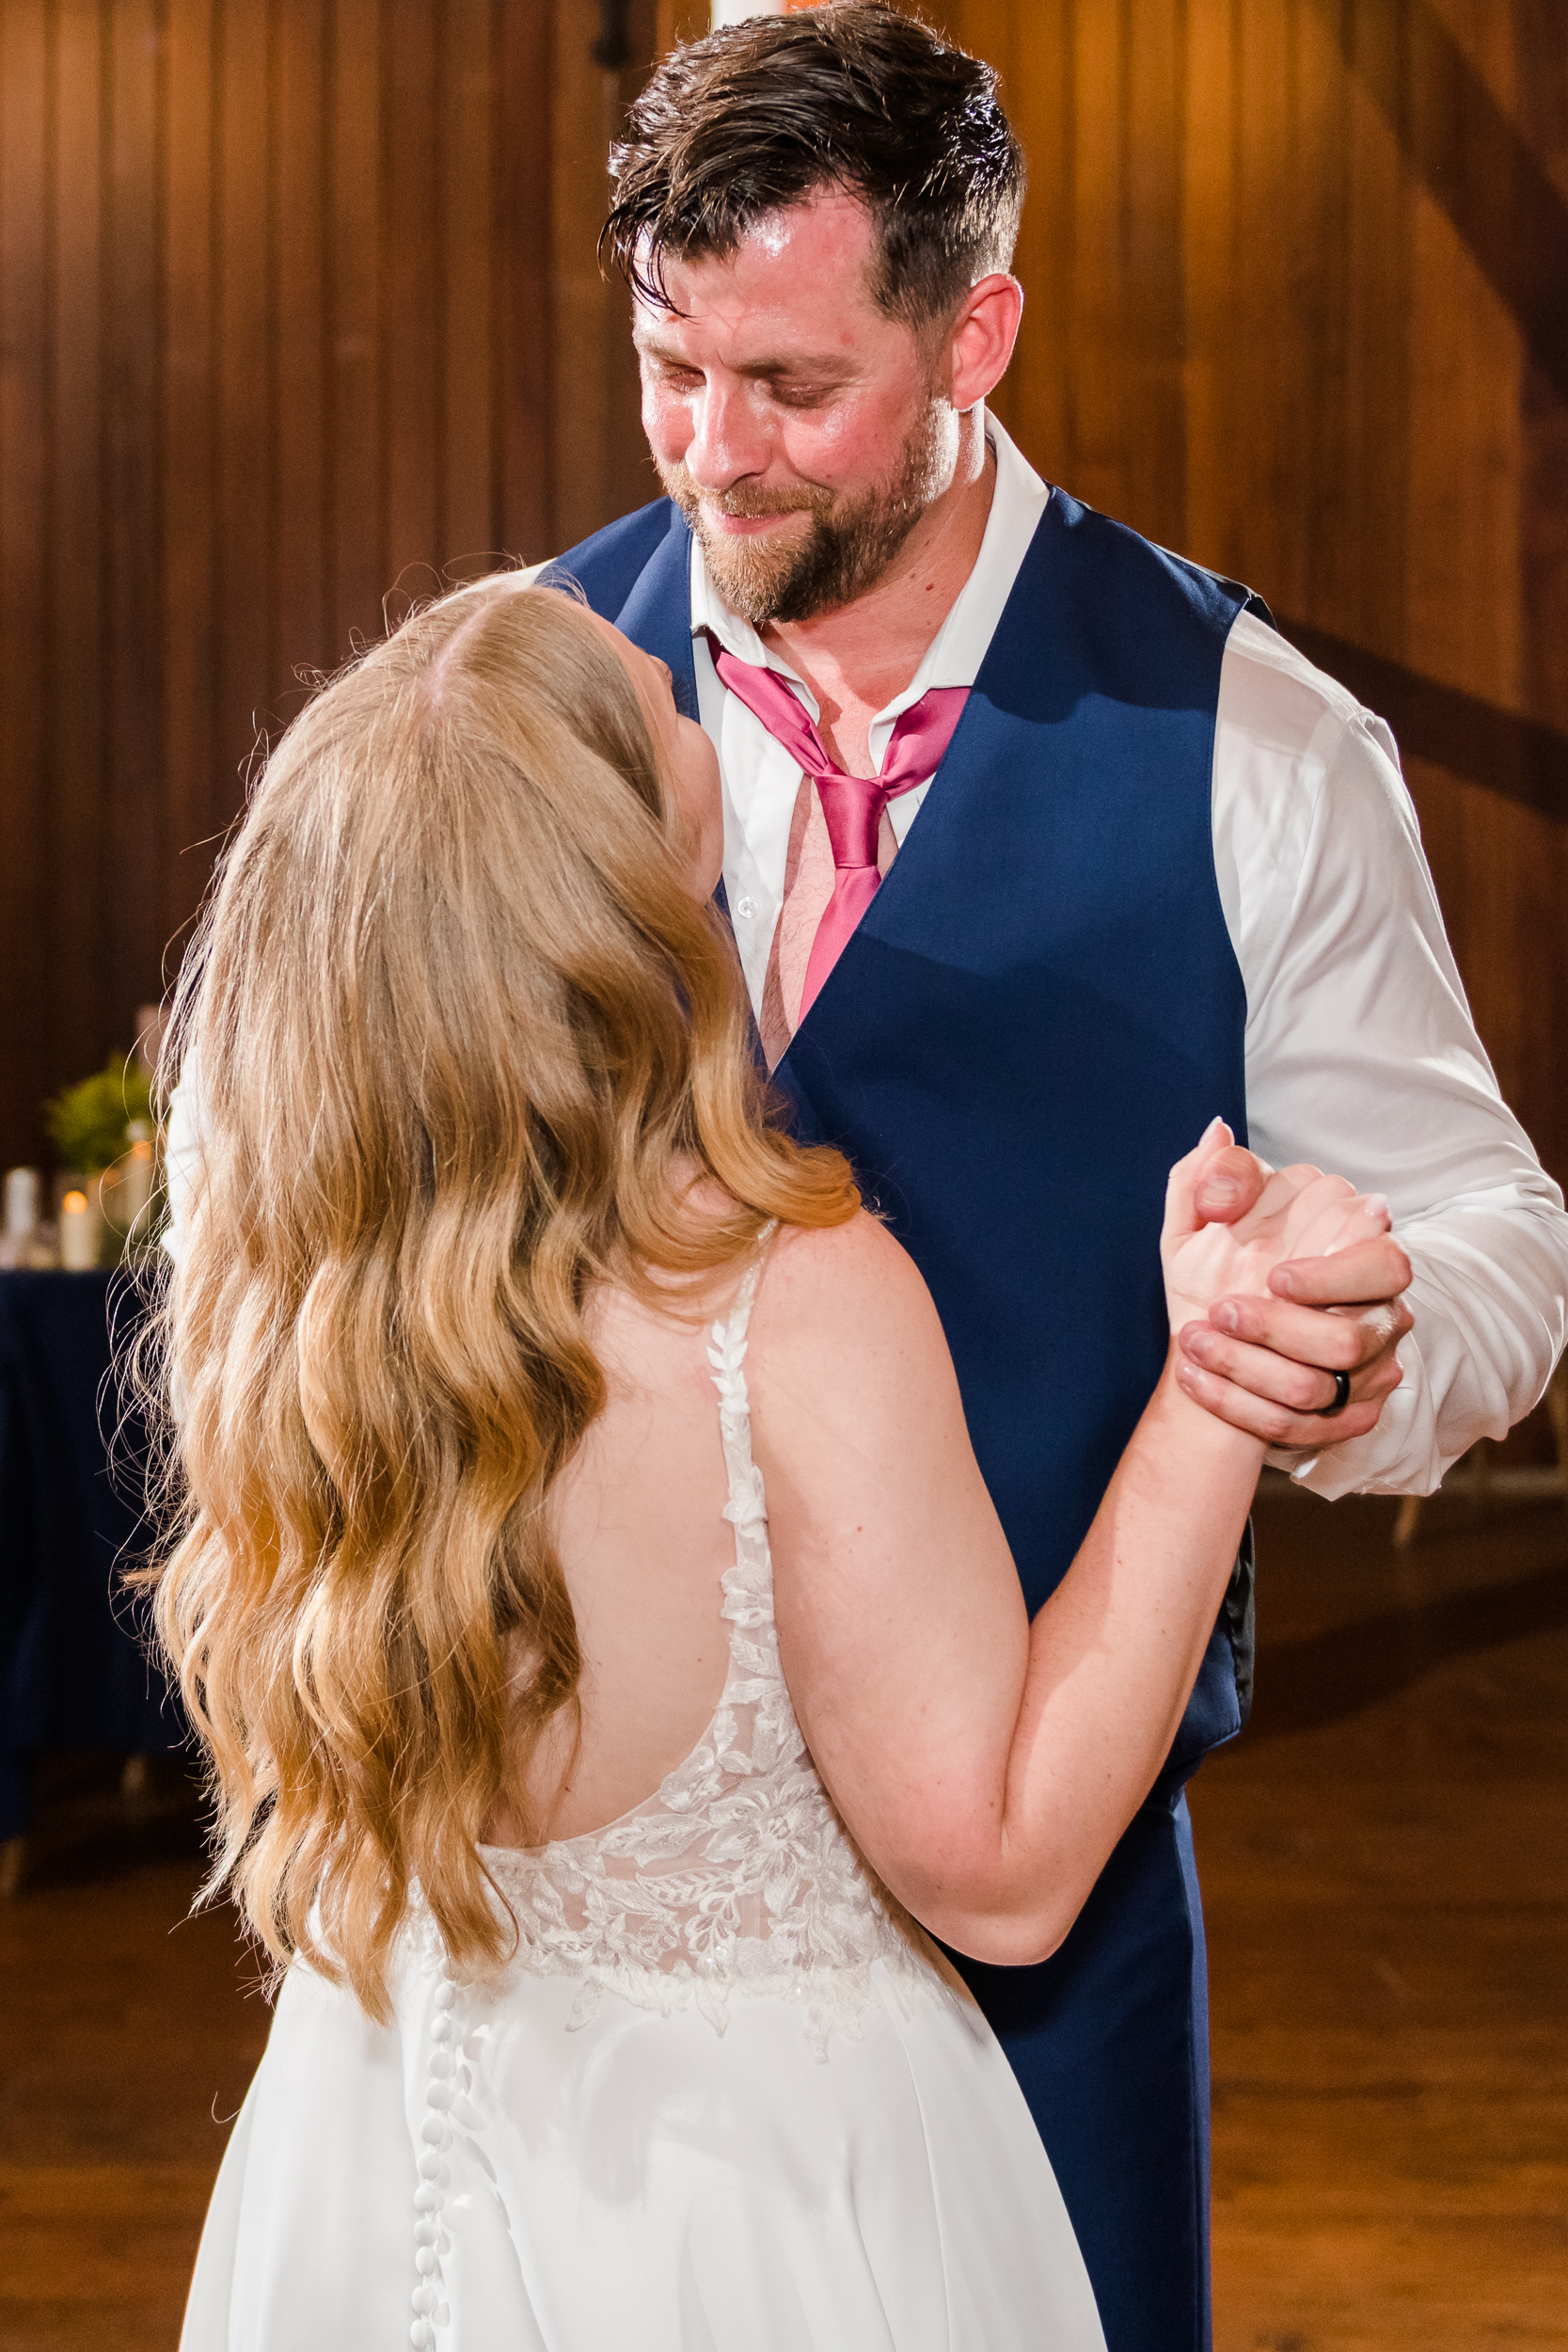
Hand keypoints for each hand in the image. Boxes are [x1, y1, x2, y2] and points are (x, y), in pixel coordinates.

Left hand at [1161, 1122, 1409, 1446]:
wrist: (1205, 1346)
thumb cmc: (1213, 1270)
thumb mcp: (1196, 1222)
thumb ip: (1214, 1177)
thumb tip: (1219, 1132)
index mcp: (1359, 1254)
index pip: (1384, 1263)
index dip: (1332, 1275)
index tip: (1275, 1277)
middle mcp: (1377, 1315)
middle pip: (1353, 1339)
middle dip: (1281, 1331)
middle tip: (1221, 1314)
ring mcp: (1368, 1371)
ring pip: (1321, 1389)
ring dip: (1246, 1369)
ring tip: (1191, 1344)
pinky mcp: (1348, 1417)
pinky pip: (1303, 1428)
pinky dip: (1237, 1407)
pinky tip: (1194, 1381)